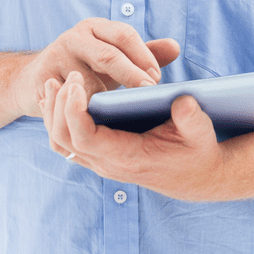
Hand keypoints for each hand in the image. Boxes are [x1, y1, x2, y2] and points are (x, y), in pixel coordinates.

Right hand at [17, 18, 179, 116]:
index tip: (157, 79)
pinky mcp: (43, 78)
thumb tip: (175, 48)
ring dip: (105, 98)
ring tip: (124, 111)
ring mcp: (56, 56)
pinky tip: (98, 122)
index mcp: (96, 28)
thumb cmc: (86, 69)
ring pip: (87, 80)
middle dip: (131, 74)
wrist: (37, 79)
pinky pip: (67, 98)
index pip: (124, 35)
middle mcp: (75, 37)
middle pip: (107, 55)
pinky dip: (83, 110)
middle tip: (148, 92)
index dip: (143, 56)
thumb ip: (144, 53)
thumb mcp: (114, 58)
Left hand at [39, 70, 226, 200]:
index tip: (76, 83)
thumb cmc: (197, 152)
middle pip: (64, 139)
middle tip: (67, 75)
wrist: (195, 178)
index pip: (86, 139)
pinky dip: (57, 120)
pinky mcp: (99, 157)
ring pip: (60, 142)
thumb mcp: (201, 134)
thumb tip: (183, 102)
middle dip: (59, 106)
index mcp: (129, 157)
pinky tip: (58, 98)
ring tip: (53, 83)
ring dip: (52, 113)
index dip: (74, 112)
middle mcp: (109, 164)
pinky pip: (66, 142)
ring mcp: (101, 163)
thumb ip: (192, 119)